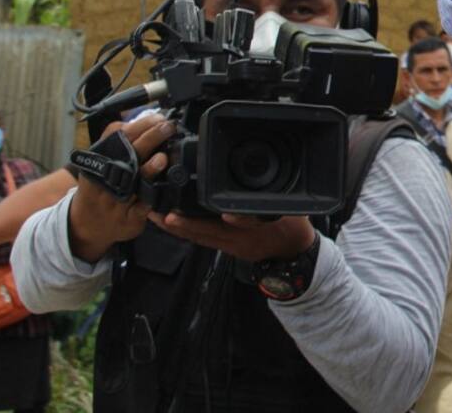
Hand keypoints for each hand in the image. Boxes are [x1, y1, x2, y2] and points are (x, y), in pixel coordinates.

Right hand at [68, 114, 173, 262]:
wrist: (85, 225)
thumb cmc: (98, 187)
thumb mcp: (99, 162)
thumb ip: (117, 141)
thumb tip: (142, 120)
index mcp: (98, 160)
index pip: (116, 136)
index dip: (139, 124)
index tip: (158, 117)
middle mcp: (105, 179)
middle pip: (128, 154)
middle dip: (150, 138)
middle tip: (167, 127)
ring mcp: (116, 200)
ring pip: (134, 182)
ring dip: (149, 169)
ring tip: (161, 157)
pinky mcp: (128, 218)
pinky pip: (143, 206)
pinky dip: (153, 196)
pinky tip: (161, 188)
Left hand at [148, 211, 315, 262]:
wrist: (296, 253)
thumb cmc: (293, 228)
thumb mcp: (288, 212)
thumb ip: (268, 205)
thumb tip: (248, 198)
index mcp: (251, 231)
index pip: (219, 226)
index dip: (198, 223)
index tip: (177, 216)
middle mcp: (236, 240)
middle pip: (200, 234)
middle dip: (176, 224)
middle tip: (154, 213)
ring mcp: (232, 246)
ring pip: (199, 238)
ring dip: (177, 229)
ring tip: (156, 216)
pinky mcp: (229, 248)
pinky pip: (204, 241)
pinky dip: (188, 233)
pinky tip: (175, 225)